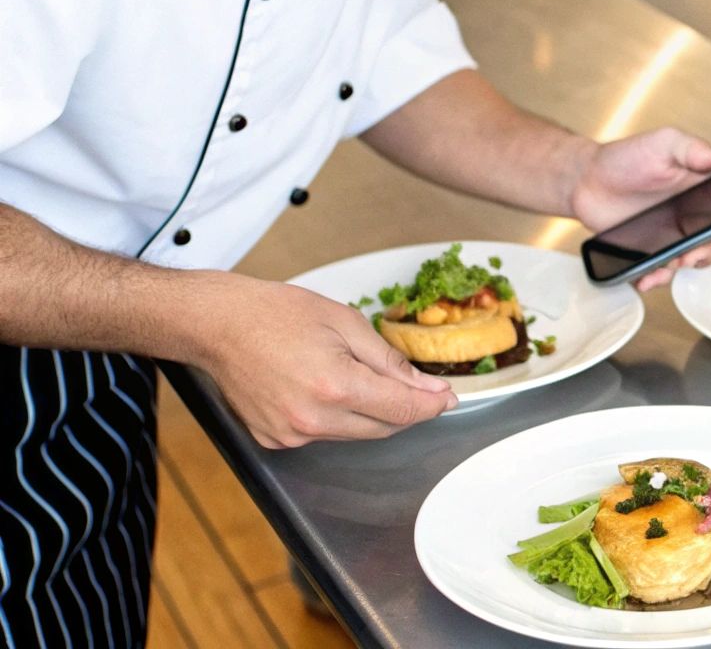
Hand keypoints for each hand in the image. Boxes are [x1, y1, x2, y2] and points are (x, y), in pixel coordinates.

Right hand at [187, 273, 457, 447]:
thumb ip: (390, 361)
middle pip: (383, 427)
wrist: (217, 325)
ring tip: (358, 375)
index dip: (431, 405)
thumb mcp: (345, 322)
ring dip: (371, 413)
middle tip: (417, 386)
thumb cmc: (277, 314)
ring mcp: (290, 435)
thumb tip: (428, 387)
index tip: (448, 398)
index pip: (402, 410)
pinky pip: (324, 435)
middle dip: (406, 408)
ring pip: (355, 433)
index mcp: (335, 386)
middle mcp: (312, 420)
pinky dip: (338, 417)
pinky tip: (326, 389)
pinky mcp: (274, 440)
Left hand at [568, 127, 710, 291]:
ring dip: (698, 260)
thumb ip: (690, 148)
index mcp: (709, 179)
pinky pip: (668, 269)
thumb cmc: (626, 158)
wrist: (586, 182)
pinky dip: (661, 276)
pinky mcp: (658, 249)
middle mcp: (700, 208)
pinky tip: (651, 275)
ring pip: (703, 254)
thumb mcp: (662, 143)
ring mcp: (681, 231)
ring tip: (681, 260)